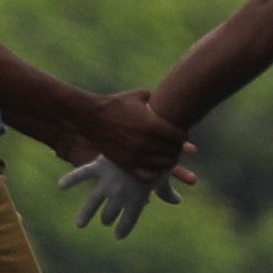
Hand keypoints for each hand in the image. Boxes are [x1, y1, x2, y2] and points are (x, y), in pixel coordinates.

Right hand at [58, 158, 185, 239]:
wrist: (153, 136)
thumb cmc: (163, 157)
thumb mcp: (165, 176)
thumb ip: (167, 191)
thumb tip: (178, 201)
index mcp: (138, 200)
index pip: (128, 222)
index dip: (123, 230)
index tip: (119, 236)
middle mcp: (120, 196)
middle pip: (109, 215)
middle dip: (108, 219)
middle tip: (105, 221)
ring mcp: (108, 183)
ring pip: (93, 204)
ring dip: (86, 215)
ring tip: (80, 224)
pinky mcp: (100, 166)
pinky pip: (81, 175)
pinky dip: (70, 180)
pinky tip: (61, 186)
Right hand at [81, 90, 196, 179]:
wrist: (89, 117)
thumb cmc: (114, 104)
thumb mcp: (138, 96)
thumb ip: (156, 99)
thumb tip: (167, 99)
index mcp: (153, 124)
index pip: (180, 137)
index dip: (183, 136)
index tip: (180, 135)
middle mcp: (147, 142)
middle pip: (174, 152)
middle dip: (177, 149)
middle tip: (174, 146)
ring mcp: (137, 155)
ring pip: (165, 166)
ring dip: (168, 161)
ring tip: (164, 155)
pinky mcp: (126, 165)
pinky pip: (149, 176)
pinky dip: (154, 172)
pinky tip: (152, 165)